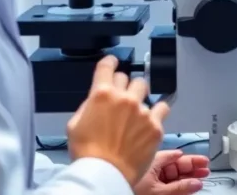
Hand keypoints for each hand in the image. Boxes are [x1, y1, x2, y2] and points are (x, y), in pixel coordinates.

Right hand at [67, 56, 169, 186]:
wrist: (105, 174)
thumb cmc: (88, 153)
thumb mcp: (74, 124)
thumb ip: (88, 105)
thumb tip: (96, 98)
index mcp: (102, 95)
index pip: (107, 66)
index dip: (110, 62)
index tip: (113, 63)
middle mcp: (124, 98)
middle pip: (128, 78)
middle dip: (123, 86)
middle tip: (121, 100)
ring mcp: (142, 111)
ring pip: (145, 89)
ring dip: (140, 96)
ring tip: (136, 110)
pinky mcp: (155, 125)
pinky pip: (162, 108)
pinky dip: (156, 112)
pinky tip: (150, 120)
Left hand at [134, 150, 210, 194]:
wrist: (113, 192)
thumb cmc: (128, 188)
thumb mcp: (158, 191)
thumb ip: (179, 188)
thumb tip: (196, 183)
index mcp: (153, 161)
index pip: (176, 157)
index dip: (191, 159)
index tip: (203, 161)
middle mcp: (151, 167)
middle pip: (176, 165)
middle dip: (192, 167)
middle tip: (205, 169)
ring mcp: (149, 176)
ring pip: (172, 175)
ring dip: (187, 176)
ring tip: (201, 176)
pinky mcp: (148, 186)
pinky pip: (166, 183)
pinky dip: (177, 184)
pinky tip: (187, 186)